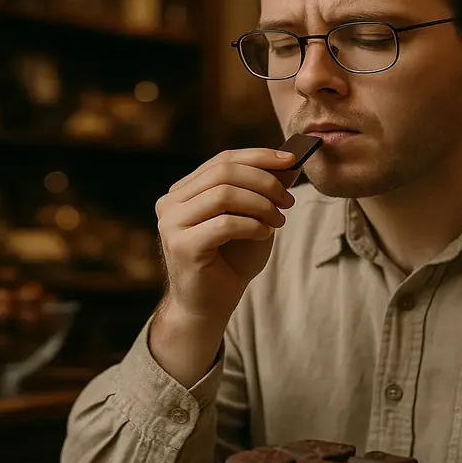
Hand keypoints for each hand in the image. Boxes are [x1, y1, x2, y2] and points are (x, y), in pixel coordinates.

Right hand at [155, 148, 299, 327]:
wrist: (210, 306)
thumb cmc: (230, 262)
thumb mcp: (252, 218)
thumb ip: (263, 191)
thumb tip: (289, 164)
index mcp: (183, 191)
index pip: (223, 160)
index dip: (259, 156)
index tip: (291, 161)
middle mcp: (170, 203)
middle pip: (224, 172)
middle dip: (265, 182)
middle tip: (289, 200)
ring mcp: (171, 224)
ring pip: (224, 194)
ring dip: (261, 205)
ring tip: (279, 221)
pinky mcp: (182, 246)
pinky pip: (225, 224)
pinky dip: (253, 226)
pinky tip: (264, 235)